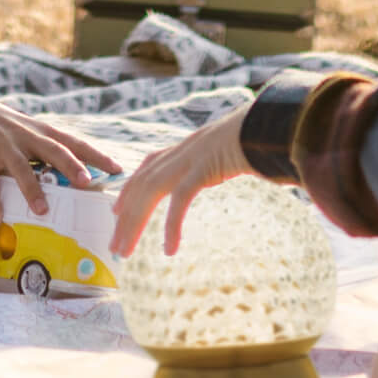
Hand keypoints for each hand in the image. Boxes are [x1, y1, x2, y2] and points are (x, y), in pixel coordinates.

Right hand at [0, 98, 119, 226]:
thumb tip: (60, 179)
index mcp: (40, 131)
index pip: (74, 142)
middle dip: (73, 166)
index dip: (97, 156)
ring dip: (32, 190)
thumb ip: (39, 150)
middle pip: (55, 150)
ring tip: (42, 211)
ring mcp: (3, 145)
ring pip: (22, 167)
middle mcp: (25, 135)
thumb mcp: (22, 131)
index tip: (118, 169)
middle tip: (88, 183)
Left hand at [110, 108, 253, 257]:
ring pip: (149, 194)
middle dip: (124, 218)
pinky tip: (169, 249)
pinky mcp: (201, 169)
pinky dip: (171, 226)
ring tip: (125, 251)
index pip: (144, 171)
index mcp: (180, 150)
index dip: (127, 190)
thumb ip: (209, 164)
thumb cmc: (248, 142)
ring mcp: (187, 160)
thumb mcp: (219, 154)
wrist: (263, 126)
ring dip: (134, 225)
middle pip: (140, 187)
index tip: (116, 210)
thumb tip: (212, 173)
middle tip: (113, 246)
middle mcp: (177, 154)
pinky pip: (180, 201)